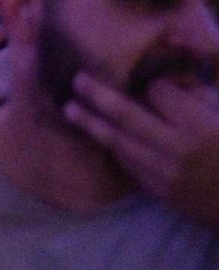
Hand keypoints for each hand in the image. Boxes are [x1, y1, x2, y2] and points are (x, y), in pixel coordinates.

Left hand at [64, 70, 218, 228]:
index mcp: (199, 126)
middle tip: (77, 80)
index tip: (148, 79)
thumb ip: (200, 95)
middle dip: (98, 95)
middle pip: (127, 115)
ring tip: (70, 109)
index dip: (151, 82)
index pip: (158, 92)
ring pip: (119, 143)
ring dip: (92, 124)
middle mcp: (177, 149)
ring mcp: (164, 173)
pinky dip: (113, 148)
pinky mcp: (158, 192)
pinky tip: (99, 135)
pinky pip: (127, 164)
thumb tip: (166, 77)